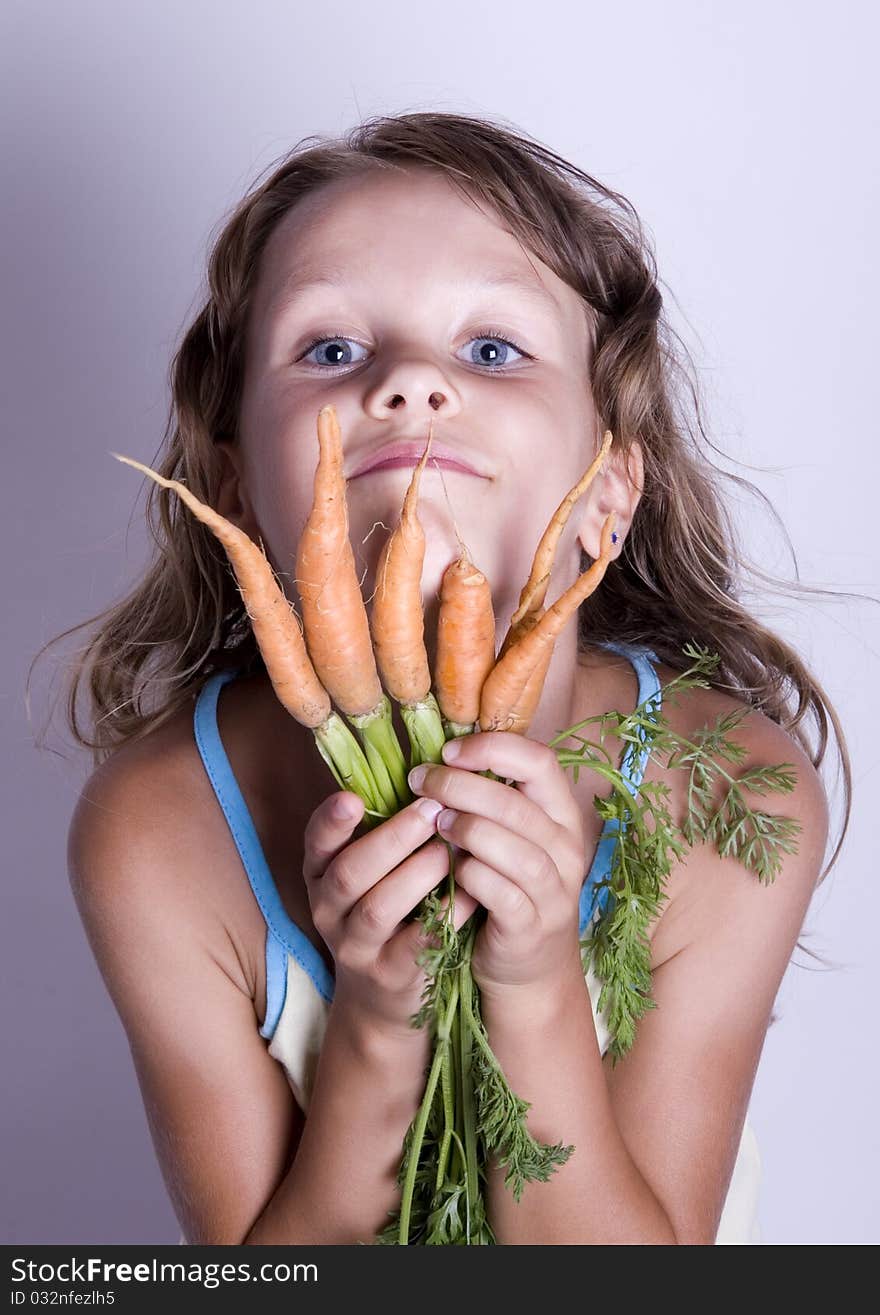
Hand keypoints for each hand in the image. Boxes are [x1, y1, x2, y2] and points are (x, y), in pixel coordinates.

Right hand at [301, 790, 478, 1040]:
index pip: (315, 843)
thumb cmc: (384, 910)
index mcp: (321, 873)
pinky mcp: (389, 975)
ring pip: (377, 909)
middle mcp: (328, 909)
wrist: (380, 995)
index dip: (330, 821)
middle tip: (431, 809)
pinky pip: (415, 945)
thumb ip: (384, 827)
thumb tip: (429, 766)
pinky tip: (469, 895)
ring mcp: (355, 946)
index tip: (351, 797)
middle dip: (389, 840)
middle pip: (349, 873)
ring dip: (415, 875)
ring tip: (448, 849)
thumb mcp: (368, 870)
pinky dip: (442, 917)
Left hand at [407, 732, 587, 1000]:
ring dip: (469, 828)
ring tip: (435, 822)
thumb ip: (490, 799)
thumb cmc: (509, 885)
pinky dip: (473, 875)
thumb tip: (440, 755)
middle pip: (518, 804)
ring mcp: (553, 890)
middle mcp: (566, 848)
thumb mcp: (510, 836)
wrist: (529, 965)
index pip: (540, 762)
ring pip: (516, 848)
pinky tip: (451, 867)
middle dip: (463, 786)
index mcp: (561, 814)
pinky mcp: (531, 926)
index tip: (449, 751)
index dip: (493, 748)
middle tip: (422, 782)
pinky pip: (502, 893)